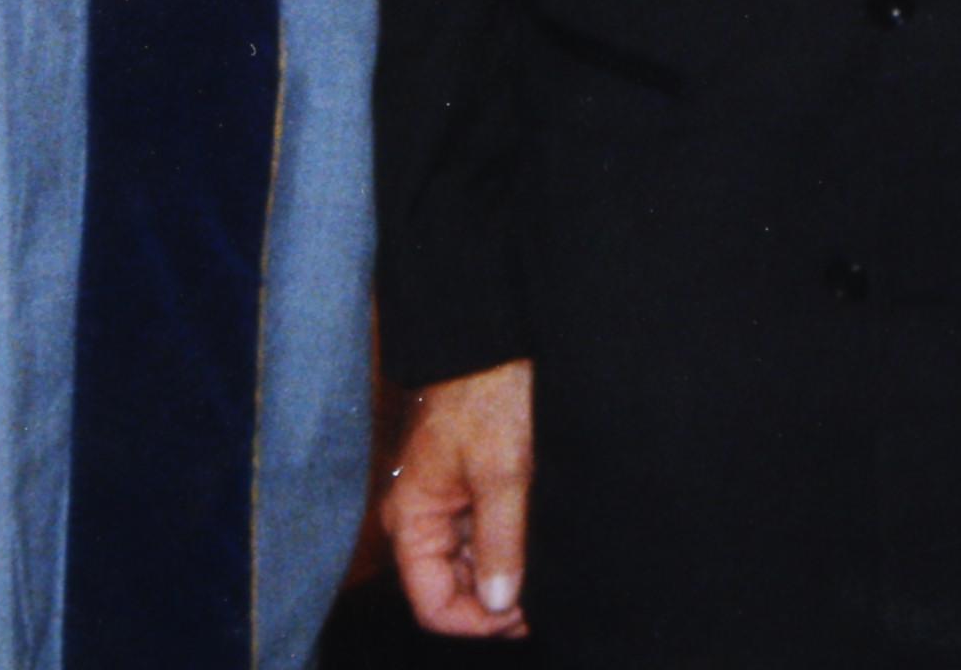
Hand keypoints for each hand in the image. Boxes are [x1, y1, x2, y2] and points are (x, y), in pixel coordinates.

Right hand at [382, 359, 533, 636]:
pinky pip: (484, 538)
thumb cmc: (489, 394)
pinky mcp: (470, 491)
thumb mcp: (502, 472)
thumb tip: (499, 603)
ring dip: (508, 576)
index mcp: (412, 520)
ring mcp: (446, 507)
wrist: (492, 338)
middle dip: (496, 602)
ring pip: (473, 568)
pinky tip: (542, 544)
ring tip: (548, 569)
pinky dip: (512, 549)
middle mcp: (422, 521)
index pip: (432, 605)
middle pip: (453, 591)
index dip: (476, 622)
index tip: (521, 615)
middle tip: (545, 598)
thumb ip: (500, 542)